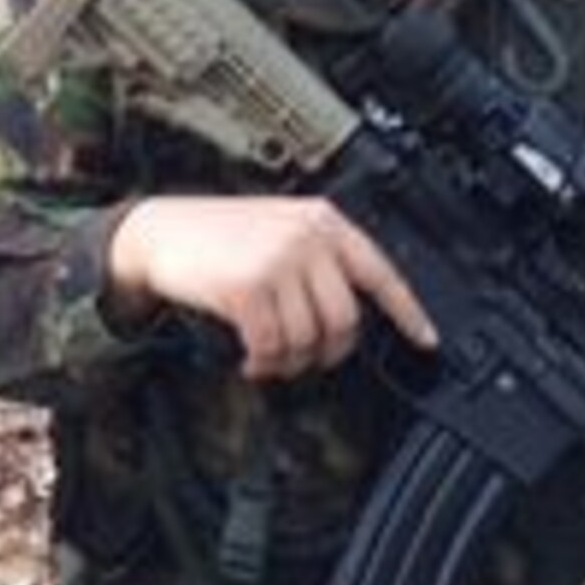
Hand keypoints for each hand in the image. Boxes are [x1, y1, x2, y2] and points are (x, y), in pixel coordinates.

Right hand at [105, 196, 435, 379]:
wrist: (158, 231)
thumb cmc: (216, 236)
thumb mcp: (277, 228)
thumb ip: (316, 257)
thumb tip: (350, 312)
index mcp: (321, 220)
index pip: (380, 271)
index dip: (408, 312)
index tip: (426, 341)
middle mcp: (306, 237)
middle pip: (346, 319)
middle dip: (328, 352)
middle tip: (305, 359)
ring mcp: (278, 260)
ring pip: (310, 339)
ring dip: (289, 362)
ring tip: (269, 356)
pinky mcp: (249, 287)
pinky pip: (274, 346)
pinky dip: (264, 363)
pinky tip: (251, 359)